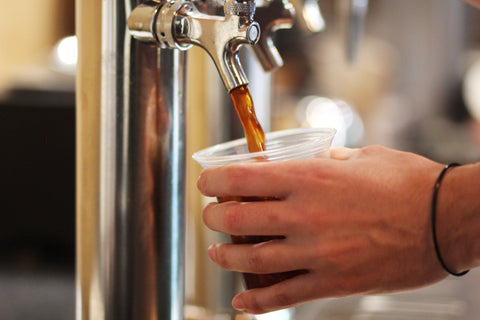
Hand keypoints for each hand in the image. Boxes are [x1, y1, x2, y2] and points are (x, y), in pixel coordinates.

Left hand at [197, 145, 447, 313]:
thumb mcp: (363, 156)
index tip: (206, 182)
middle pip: (239, 218)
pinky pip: (285, 295)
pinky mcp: (334, 281)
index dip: (215, 180)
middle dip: (215, 217)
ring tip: (217, 253)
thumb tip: (312, 158)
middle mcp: (306, 215)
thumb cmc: (410, 183)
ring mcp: (317, 252)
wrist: (448, 220)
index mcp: (311, 177)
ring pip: (253, 259)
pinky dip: (257, 302)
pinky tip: (241, 302)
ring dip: (227, 257)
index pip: (244, 178)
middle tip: (211, 215)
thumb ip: (330, 158)